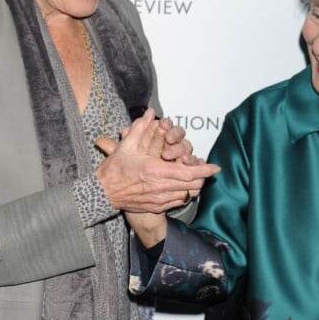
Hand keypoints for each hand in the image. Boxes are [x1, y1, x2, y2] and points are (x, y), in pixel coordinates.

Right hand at [95, 109, 218, 243]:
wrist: (102, 193)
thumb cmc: (114, 169)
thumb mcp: (125, 146)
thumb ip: (140, 128)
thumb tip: (149, 112)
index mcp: (156, 171)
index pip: (188, 172)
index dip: (205, 170)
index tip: (216, 167)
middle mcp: (160, 187)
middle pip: (193, 185)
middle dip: (202, 178)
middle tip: (205, 170)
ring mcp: (159, 199)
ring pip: (187, 195)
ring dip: (194, 186)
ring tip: (196, 177)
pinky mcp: (156, 206)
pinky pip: (178, 202)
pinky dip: (184, 194)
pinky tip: (182, 187)